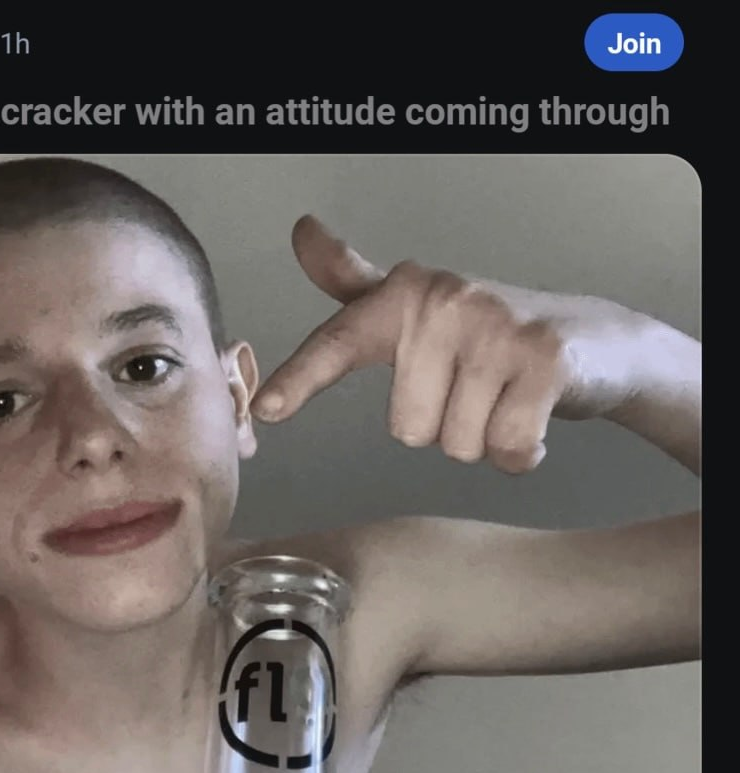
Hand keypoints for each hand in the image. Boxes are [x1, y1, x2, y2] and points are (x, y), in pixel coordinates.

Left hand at [251, 216, 642, 473]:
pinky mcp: (543, 361)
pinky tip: (534, 417)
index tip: (266, 409)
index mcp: (404, 297)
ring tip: (505, 397)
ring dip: (484, 439)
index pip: (340, 342)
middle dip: (444, 426)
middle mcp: (444, 303)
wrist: (594, 339)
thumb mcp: (417, 308)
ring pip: (456, 444)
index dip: (300, 378)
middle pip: (407, 428)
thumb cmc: (491, 331)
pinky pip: (506, 447)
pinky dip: (521, 452)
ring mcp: (495, 328)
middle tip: (475, 388)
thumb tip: (302, 233)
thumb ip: (355, 284)